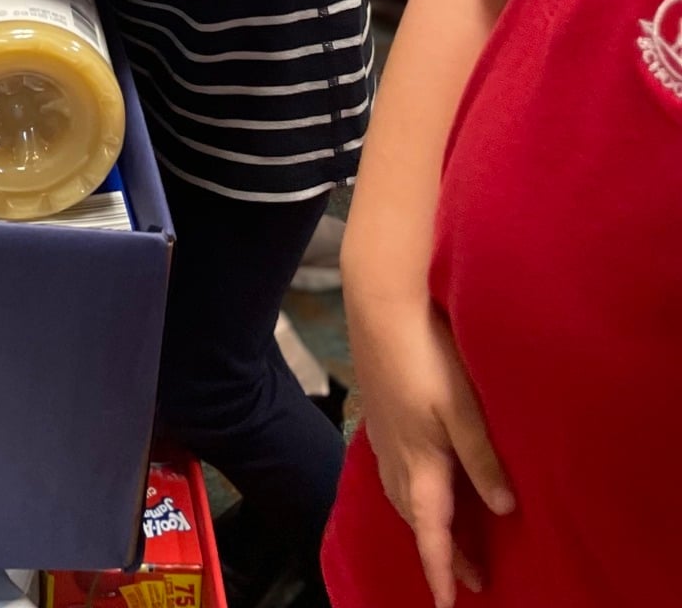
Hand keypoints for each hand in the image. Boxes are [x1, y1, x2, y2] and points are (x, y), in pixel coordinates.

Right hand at [349, 290, 513, 606]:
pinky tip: (417, 479)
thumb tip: (504, 510)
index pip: (430, 532)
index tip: (450, 605)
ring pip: (401, 496)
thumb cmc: (427, 355)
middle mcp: (397, 457)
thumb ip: (483, 460)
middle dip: (440, 552)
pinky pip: (393, 472)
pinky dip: (409, 493)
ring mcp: (383, 435)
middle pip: (416, 519)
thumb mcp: (464, 409)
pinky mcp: (379, 414)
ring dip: (424, 523)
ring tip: (446, 537)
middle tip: (471, 578)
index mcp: (421, 462)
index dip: (441, 571)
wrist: (380, 306)